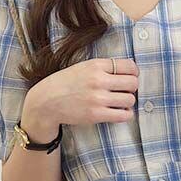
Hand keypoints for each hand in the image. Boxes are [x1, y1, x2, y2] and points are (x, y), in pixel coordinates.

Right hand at [24, 57, 138, 127]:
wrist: (46, 101)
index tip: (129, 78)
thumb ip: (104, 68)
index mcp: (96, 65)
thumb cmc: (66, 83)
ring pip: (130, 100)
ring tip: (119, 103)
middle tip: (124, 91)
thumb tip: (130, 72)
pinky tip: (118, 112)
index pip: (129, 66)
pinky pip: (124, 115)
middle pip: (133, 83)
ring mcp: (97, 98)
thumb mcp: (83, 67)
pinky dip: (125, 114)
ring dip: (128, 102)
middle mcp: (98, 80)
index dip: (134, 73)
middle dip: (131, 88)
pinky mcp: (96, 114)